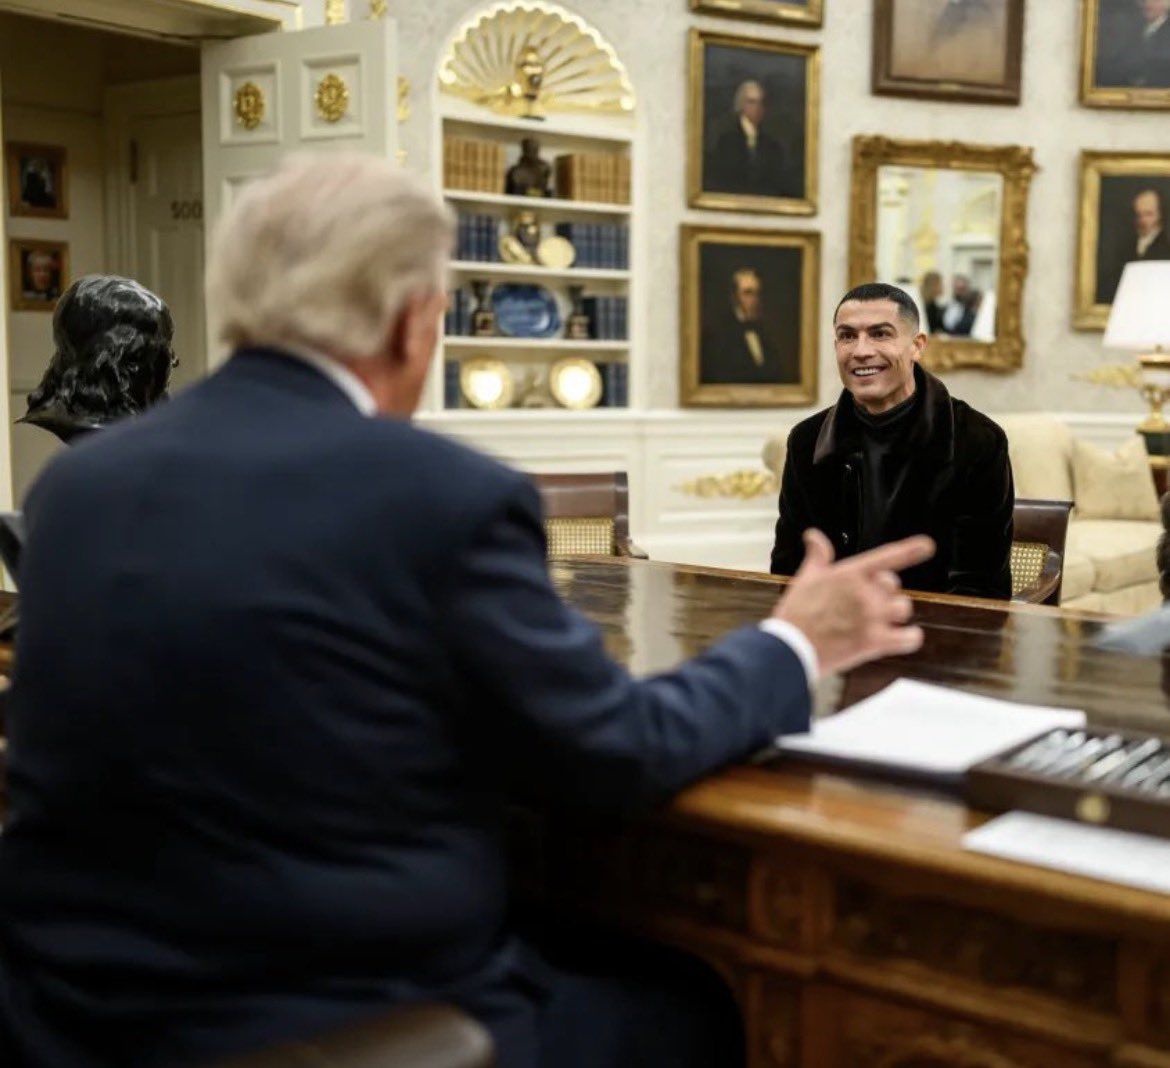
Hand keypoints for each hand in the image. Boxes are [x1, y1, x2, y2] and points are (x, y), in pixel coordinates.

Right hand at [773, 529, 934, 674]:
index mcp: (849, 573)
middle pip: (895, 585)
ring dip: (895, 615)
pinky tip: (901, 639)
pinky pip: (911, 638)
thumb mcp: (806, 577)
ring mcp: (871, 617)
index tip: (927, 545)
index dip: (910, 549)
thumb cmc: (796, 612)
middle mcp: (864, 592)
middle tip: (869, 605)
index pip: (886, 557)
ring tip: (878, 623)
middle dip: (886, 593)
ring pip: (904, 609)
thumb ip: (818, 555)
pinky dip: (910, 638)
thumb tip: (813, 534)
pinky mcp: (875, 642)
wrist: (790, 647)